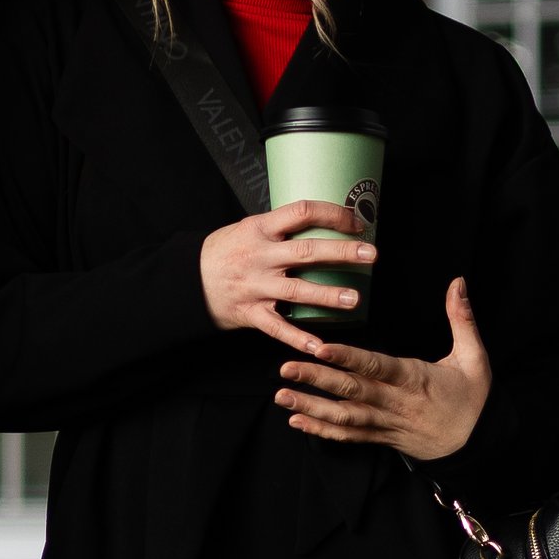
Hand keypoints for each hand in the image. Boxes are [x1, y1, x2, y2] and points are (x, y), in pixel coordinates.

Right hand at [199, 199, 375, 349]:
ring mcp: (256, 286)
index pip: (301, 212)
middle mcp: (260, 256)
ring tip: (354, 298)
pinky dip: (298, 338)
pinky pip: (278, 328)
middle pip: (307, 252)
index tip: (355, 222)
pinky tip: (320, 346)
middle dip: (342, 253)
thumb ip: (281, 228)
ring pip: (297, 290)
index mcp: (260, 229)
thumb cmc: (224, 251)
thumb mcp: (248, 228)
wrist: (187, 280)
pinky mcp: (251, 313)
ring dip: (328, 295)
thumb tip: (324, 221)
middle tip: (371, 255)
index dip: (331, 214)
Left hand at [274, 276, 492, 463]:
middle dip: (317, 379)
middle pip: (351, 391)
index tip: (321, 348)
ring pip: (344, 417)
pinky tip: (297, 422)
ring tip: (282, 396)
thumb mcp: (475, 357)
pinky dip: (322, 431)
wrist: (477, 447)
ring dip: (311, 407)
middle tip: (285, 368)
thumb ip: (462, 318)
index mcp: (414, 379)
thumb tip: (457, 282)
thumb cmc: (474, 400)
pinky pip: (348, 437)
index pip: (377, 366)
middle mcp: (395, 402)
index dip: (348, 358)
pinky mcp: (381, 438)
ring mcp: (385, 423)